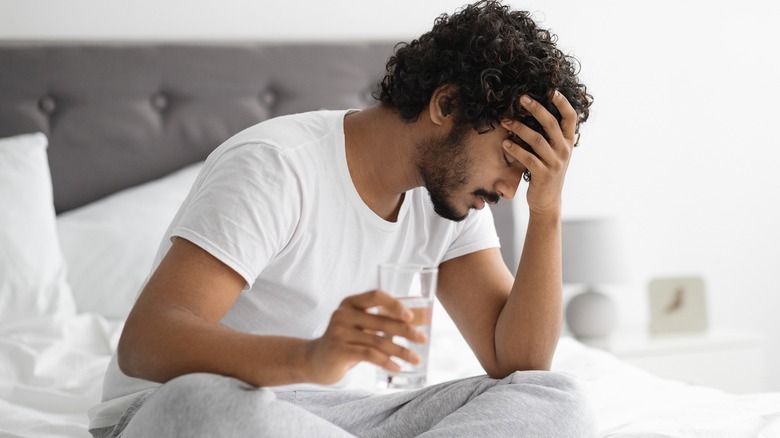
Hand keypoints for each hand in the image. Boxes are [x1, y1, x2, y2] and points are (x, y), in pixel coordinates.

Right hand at [304, 290, 425, 385]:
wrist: (316, 360)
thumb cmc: (349, 339)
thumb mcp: (367, 325)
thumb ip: (392, 318)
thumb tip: (427, 315)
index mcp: (350, 302)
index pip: (375, 295)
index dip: (395, 304)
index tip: (411, 316)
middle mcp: (342, 314)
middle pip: (381, 321)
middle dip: (406, 331)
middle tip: (423, 340)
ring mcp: (338, 332)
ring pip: (378, 341)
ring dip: (401, 351)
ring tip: (416, 359)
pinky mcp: (338, 351)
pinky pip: (369, 355)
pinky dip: (386, 362)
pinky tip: (397, 368)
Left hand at [501, 91, 578, 216]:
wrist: (547, 200)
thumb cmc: (547, 171)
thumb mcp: (554, 152)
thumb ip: (550, 136)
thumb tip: (535, 111)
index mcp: (568, 142)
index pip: (570, 117)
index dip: (562, 103)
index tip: (551, 90)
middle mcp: (564, 150)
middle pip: (551, 124)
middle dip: (536, 108)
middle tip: (521, 98)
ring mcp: (555, 163)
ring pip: (537, 140)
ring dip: (519, 128)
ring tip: (505, 121)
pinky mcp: (543, 175)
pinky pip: (528, 158)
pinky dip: (515, 149)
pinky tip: (505, 143)